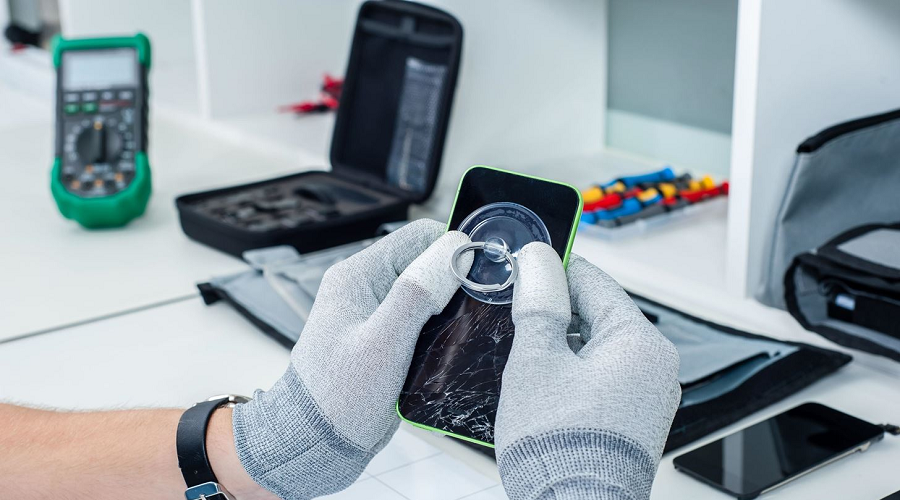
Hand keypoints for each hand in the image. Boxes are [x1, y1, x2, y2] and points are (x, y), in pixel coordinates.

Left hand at [232, 219, 471, 499]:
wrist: (316, 444)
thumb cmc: (339, 395)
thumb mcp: (383, 342)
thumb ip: (417, 292)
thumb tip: (454, 249)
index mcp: (359, 274)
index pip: (420, 236)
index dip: (453, 250)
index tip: (479, 275)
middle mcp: (367, 287)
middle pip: (428, 263)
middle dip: (455, 282)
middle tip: (472, 311)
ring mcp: (376, 314)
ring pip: (430, 293)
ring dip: (450, 310)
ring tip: (459, 334)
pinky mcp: (387, 339)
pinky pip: (424, 320)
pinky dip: (440, 331)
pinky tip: (447, 351)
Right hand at [495, 243, 680, 499]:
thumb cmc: (559, 446)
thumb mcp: (536, 361)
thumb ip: (539, 304)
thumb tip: (539, 260)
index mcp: (639, 341)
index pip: (593, 280)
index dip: (551, 270)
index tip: (520, 268)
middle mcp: (654, 366)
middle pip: (596, 314)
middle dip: (553, 313)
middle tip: (512, 319)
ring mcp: (647, 396)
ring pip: (596, 348)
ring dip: (559, 346)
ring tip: (523, 359)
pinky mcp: (633, 420)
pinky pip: (601, 378)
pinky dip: (571, 375)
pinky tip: (543, 388)